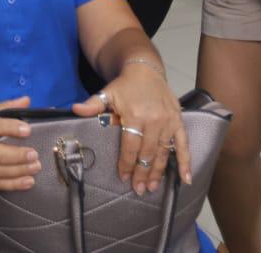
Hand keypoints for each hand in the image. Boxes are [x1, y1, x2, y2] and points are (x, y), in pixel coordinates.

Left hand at [73, 64, 189, 194]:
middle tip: (139, 190)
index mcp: (135, 115)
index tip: (123, 177)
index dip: (126, 163)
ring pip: (163, 152)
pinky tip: (185, 178)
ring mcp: (168, 121)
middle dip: (142, 172)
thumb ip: (92, 105)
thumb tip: (74, 110)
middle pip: (147, 152)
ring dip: (158, 171)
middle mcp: (154, 120)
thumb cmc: (124, 85)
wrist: (145, 69)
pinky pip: (183, 143)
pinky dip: (186, 161)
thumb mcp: (107, 93)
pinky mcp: (178, 121)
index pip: (130, 145)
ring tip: (152, 187)